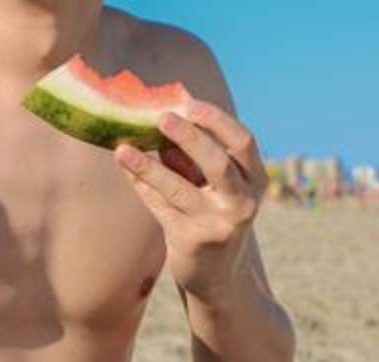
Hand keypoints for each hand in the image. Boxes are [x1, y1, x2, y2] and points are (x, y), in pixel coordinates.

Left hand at [114, 99, 266, 303]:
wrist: (216, 274)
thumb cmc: (212, 211)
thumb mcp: (215, 183)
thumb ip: (195, 153)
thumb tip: (162, 113)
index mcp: (256, 180)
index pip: (243, 142)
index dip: (217, 120)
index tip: (189, 104)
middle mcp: (243, 203)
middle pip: (218, 163)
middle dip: (189, 137)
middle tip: (161, 117)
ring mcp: (218, 225)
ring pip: (179, 188)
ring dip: (148, 165)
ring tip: (123, 148)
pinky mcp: (192, 241)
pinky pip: (160, 206)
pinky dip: (141, 184)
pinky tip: (125, 165)